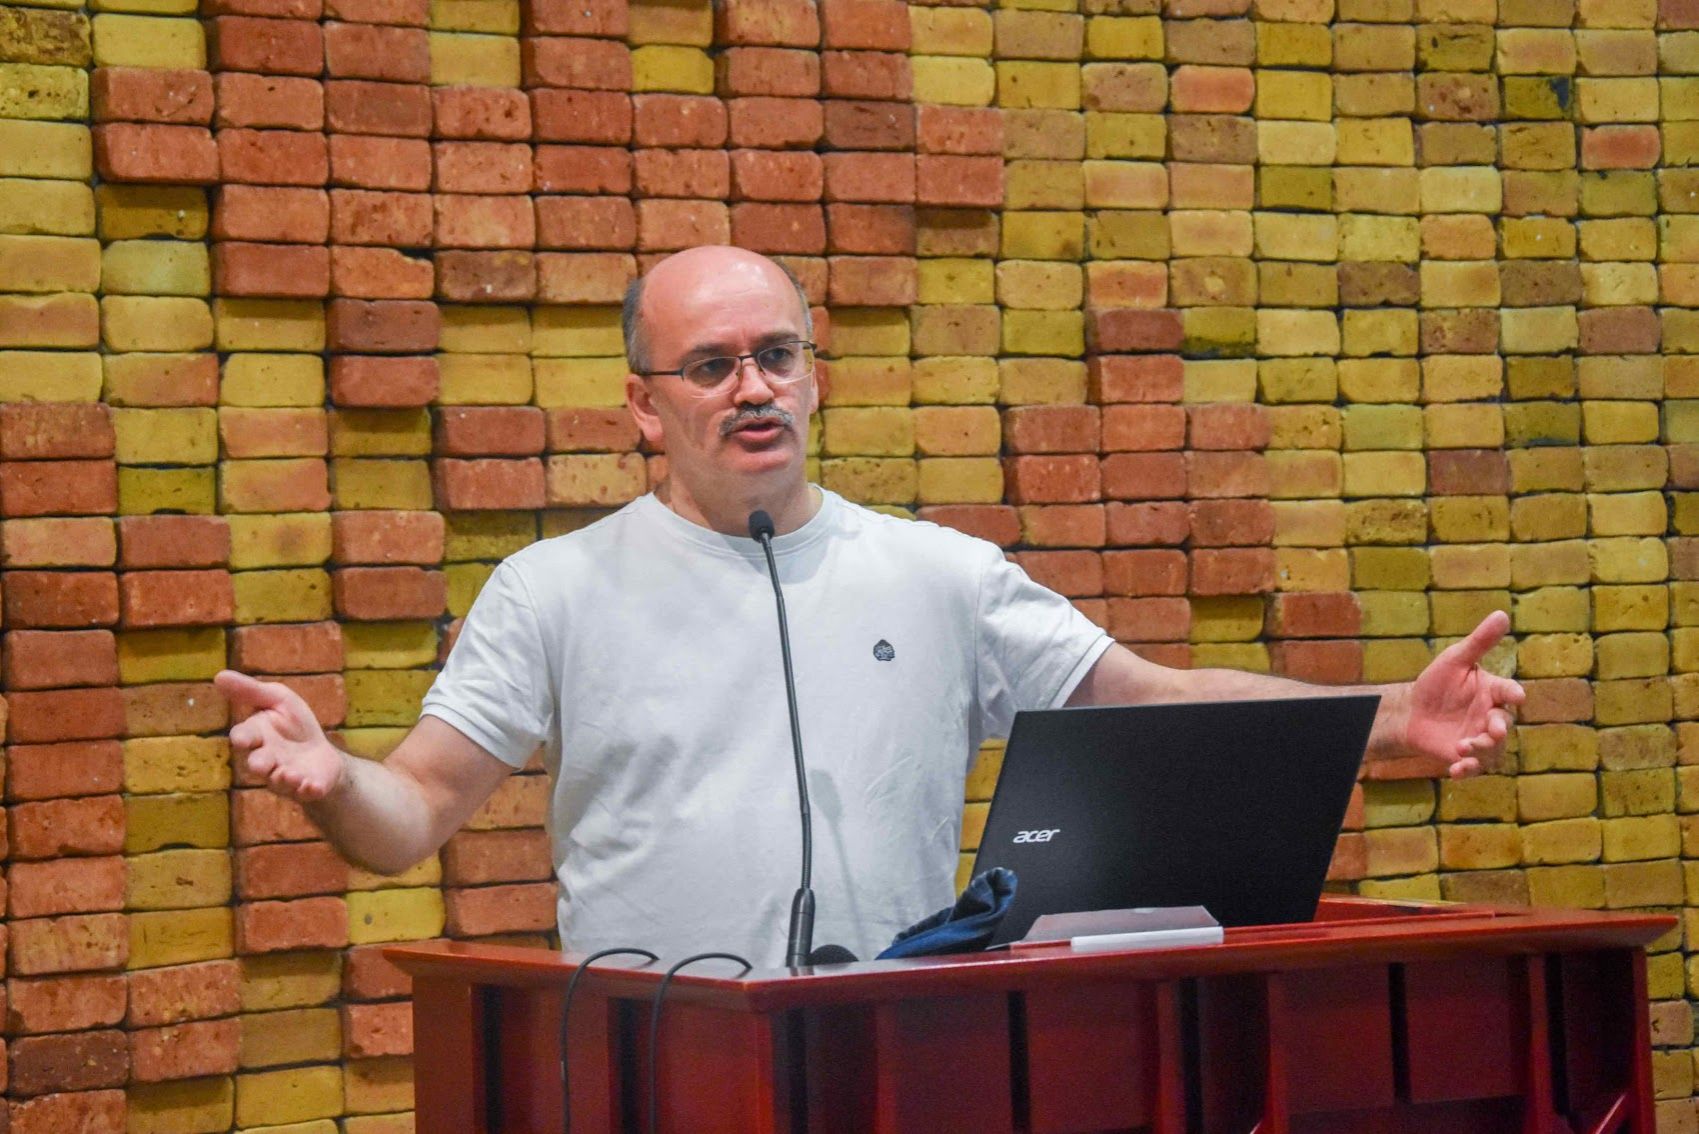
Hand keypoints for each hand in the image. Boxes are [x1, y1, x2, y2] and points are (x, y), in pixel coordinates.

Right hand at [215, 670, 345, 802]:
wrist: (322, 754)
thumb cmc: (295, 724)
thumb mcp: (278, 700)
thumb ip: (251, 691)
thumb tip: (219, 675)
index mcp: (257, 736)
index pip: (244, 735)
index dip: (242, 737)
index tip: (241, 738)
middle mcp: (267, 759)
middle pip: (257, 763)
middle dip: (258, 763)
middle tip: (261, 764)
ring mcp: (286, 776)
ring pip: (279, 780)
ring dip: (284, 778)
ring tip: (291, 774)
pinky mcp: (308, 787)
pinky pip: (306, 792)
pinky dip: (309, 789)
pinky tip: (312, 786)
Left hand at [1387, 611, 1524, 778]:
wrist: (1412, 712)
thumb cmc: (1436, 683)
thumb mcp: (1455, 660)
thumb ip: (1479, 642)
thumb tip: (1502, 614)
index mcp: (1493, 691)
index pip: (1509, 691)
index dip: (1513, 693)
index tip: (1516, 696)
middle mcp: (1491, 715)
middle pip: (1504, 724)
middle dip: (1499, 728)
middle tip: (1492, 729)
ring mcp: (1481, 737)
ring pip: (1494, 749)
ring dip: (1482, 750)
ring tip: (1463, 747)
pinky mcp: (1467, 755)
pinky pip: (1475, 767)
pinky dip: (1468, 770)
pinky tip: (1456, 771)